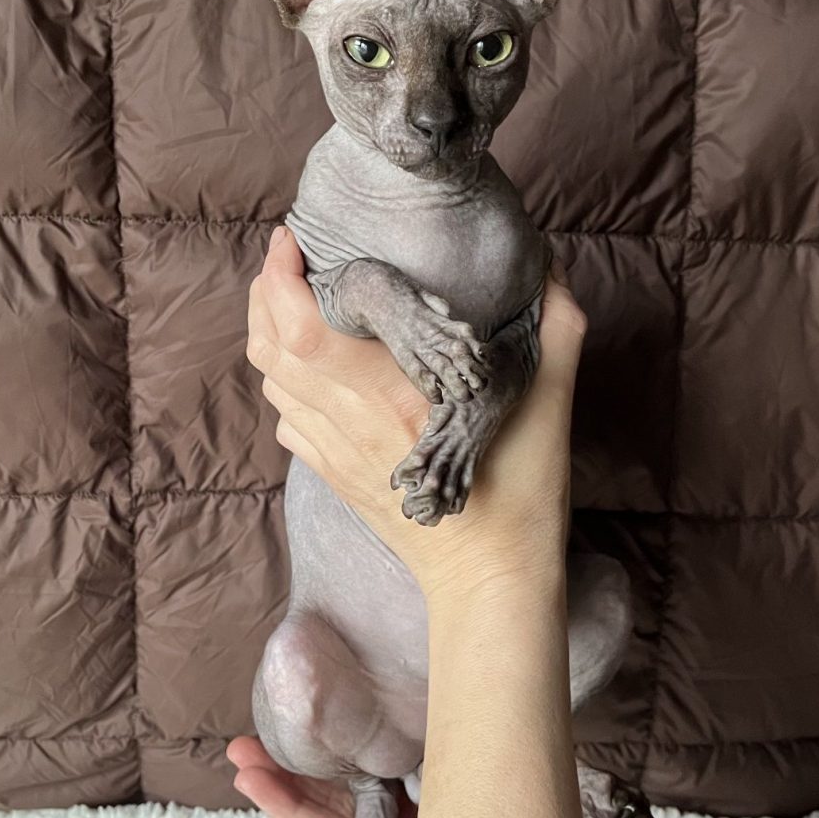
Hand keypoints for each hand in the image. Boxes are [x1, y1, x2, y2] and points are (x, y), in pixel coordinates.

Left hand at [245, 226, 587, 605]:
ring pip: (271, 380)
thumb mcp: (555, 400)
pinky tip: (313, 366)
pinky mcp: (333, 473)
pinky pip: (286, 418)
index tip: (292, 239)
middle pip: (269, 347)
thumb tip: (546, 263)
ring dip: (271, 333)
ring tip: (295, 297)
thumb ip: (554, 324)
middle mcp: (348, 419)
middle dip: (263, 292)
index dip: (280, 278)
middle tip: (288, 256)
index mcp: (391, 395)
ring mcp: (334, 451)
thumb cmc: (523, 490)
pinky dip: (285, 382)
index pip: (303, 328)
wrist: (489, 578)